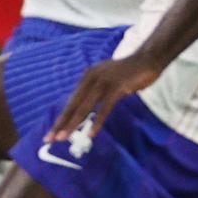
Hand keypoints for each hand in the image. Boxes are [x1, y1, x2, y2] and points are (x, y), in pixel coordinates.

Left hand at [47, 53, 162, 145]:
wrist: (148, 58)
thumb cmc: (129, 73)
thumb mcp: (107, 81)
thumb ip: (96, 93)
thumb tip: (85, 110)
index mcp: (87, 77)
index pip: (72, 101)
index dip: (62, 118)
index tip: (52, 133)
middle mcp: (91, 78)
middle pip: (73, 105)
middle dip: (61, 123)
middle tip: (50, 139)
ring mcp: (103, 82)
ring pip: (85, 107)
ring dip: (73, 124)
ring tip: (63, 138)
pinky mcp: (116, 87)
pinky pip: (104, 108)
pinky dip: (97, 121)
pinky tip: (90, 134)